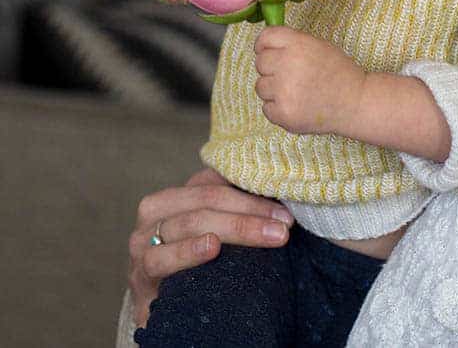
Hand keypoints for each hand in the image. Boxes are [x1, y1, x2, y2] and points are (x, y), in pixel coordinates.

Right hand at [129, 167, 293, 327]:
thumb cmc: (191, 266)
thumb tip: (274, 196)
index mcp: (173, 196)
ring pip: (190, 223)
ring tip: (268, 236)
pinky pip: (161, 259)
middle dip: (251, 211)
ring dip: (235, 228)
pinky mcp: (140, 276)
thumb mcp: (207, 231)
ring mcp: (143, 243)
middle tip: (284, 226)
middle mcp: (153, 213)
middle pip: (207, 199)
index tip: (284, 208)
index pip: (214, 182)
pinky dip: (188, 251)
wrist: (160, 308)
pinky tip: (212, 248)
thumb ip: (229, 210)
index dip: (251, 191)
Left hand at [254, 26, 366, 134]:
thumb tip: (264, 47)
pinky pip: (266, 108)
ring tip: (295, 91)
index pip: (264, 38)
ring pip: (260, 87)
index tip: (267, 51)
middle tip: (290, 75)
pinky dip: (278, 108)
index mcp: (297, 44)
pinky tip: (297, 105)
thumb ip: (291, 43)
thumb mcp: (317, 45)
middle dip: (271, 68)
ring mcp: (284, 91)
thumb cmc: (338, 72)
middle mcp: (287, 65)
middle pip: (260, 63)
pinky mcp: (284, 114)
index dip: (264, 45)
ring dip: (273, 90)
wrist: (355, 102)